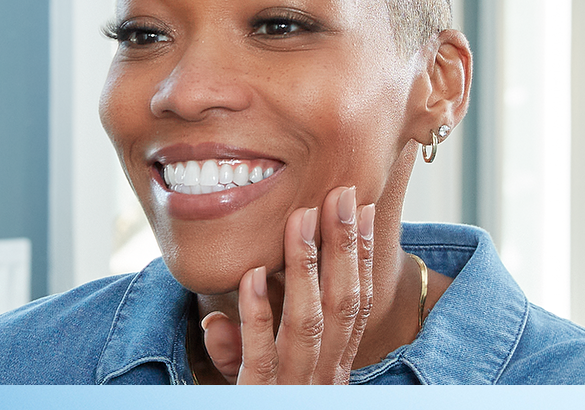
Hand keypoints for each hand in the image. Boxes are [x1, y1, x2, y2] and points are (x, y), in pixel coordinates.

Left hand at [199, 186, 375, 383]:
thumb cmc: (258, 404)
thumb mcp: (258, 379)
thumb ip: (244, 349)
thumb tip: (219, 316)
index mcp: (333, 367)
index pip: (357, 306)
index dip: (364, 257)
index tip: (365, 211)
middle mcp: (323, 376)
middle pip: (342, 305)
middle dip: (344, 246)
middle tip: (342, 195)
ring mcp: (294, 387)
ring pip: (307, 322)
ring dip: (305, 266)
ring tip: (301, 217)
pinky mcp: (260, 397)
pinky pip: (260, 355)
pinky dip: (257, 315)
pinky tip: (252, 277)